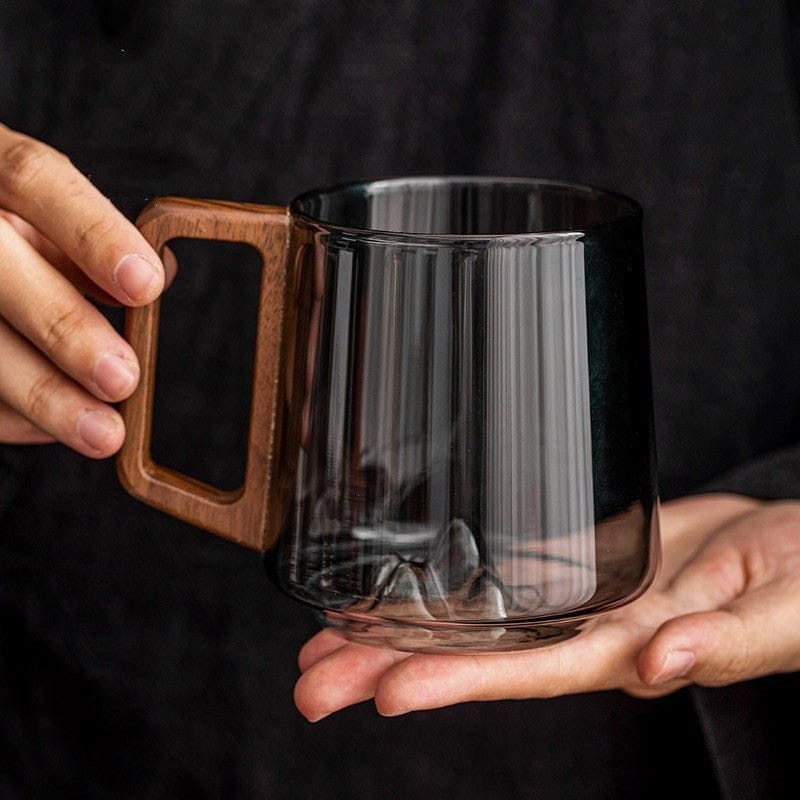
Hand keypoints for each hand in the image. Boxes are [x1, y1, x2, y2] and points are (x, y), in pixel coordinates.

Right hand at [0, 123, 173, 456]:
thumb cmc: (10, 233)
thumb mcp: (43, 215)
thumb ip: (91, 241)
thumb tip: (160, 272)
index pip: (33, 177)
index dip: (93, 232)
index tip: (146, 284)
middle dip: (64, 328)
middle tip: (124, 378)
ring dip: (42, 394)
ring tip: (104, 433)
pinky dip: (9, 415)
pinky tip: (53, 429)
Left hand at [294, 493, 799, 720]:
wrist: (797, 547)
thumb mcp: (779, 615)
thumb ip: (719, 644)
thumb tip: (654, 668)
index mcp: (634, 650)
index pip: (528, 672)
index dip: (455, 681)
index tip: (383, 691)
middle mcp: (591, 632)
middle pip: (479, 654)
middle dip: (393, 667)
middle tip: (313, 681)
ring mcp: (582, 598)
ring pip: (481, 615)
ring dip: (407, 628)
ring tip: (332, 639)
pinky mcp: (586, 563)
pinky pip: (510, 573)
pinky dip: (458, 582)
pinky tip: (410, 588)